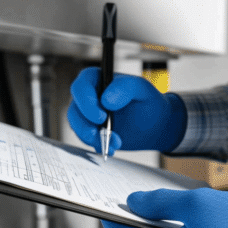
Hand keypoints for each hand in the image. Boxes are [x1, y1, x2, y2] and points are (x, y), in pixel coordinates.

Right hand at [67, 67, 186, 155]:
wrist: (153, 124)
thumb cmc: (146, 101)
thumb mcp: (141, 88)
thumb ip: (124, 88)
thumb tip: (105, 100)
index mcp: (97, 79)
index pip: (81, 86)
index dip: (86, 102)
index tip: (101, 116)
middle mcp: (88, 96)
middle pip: (74, 109)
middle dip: (84, 124)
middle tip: (100, 133)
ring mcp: (87, 115)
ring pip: (77, 127)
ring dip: (92, 137)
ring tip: (114, 143)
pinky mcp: (90, 130)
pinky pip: (85, 139)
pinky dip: (97, 145)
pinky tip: (112, 148)